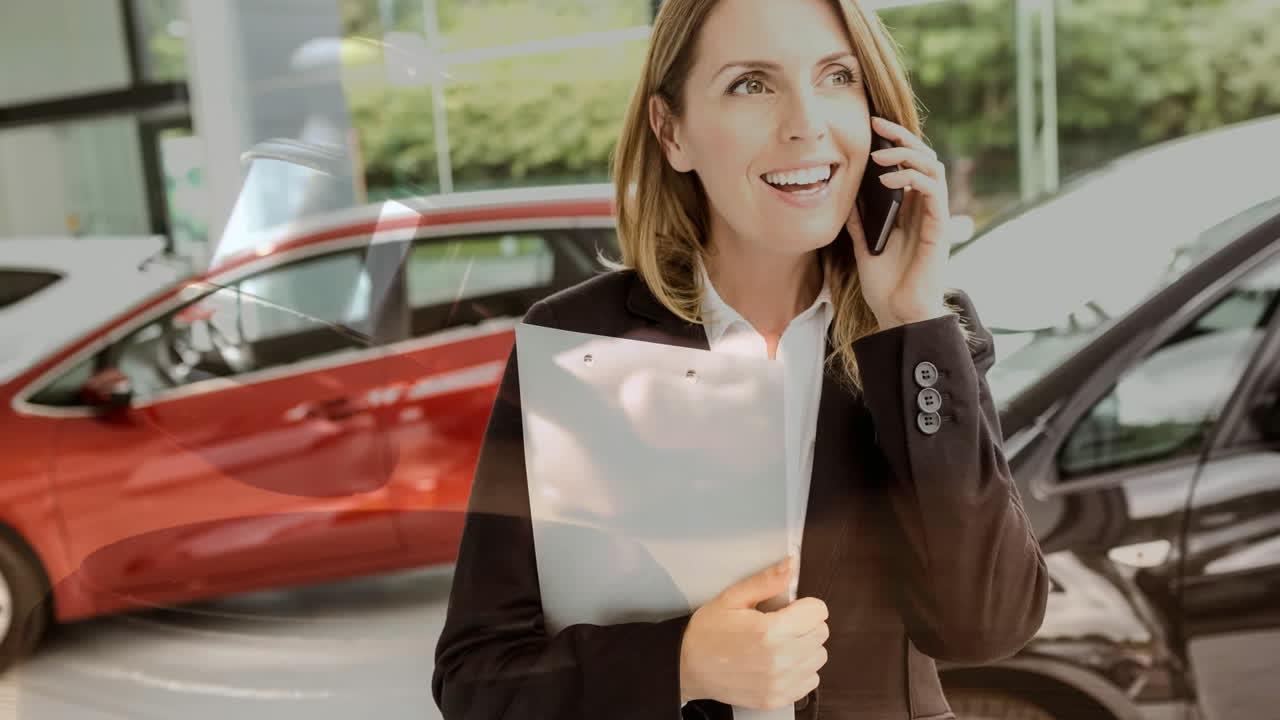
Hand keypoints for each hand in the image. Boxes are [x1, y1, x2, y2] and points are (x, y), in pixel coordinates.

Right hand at [679, 557, 829, 709]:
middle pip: (821, 634)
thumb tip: (790, 566)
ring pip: (818, 658)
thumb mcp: (732, 598)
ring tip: (780, 644)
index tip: (790, 609)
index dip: (804, 606)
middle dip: (805, 625)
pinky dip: (800, 671)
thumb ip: (766, 581)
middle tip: (781, 625)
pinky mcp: (778, 698)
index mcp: (770, 631)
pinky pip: (810, 681)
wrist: (688, 667)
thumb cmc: (708, 632)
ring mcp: (780, 683)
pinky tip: (779, 662)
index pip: (819, 612)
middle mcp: (779, 659)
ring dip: (805, 648)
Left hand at [847, 116, 957, 329]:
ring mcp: (934, 218)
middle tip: (878, 125)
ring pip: (933, 168)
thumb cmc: (885, 286)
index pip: (908, 164)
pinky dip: (912, 179)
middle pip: (924, 158)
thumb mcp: (863, 246)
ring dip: (907, 155)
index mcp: (910, 210)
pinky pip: (933, 193)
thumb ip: (859, 222)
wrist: (897, 316)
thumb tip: (845, 196)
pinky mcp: (939, 230)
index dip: (895, 141)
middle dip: (903, 137)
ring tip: (879, 156)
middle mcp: (925, 209)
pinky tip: (889, 181)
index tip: (872, 125)